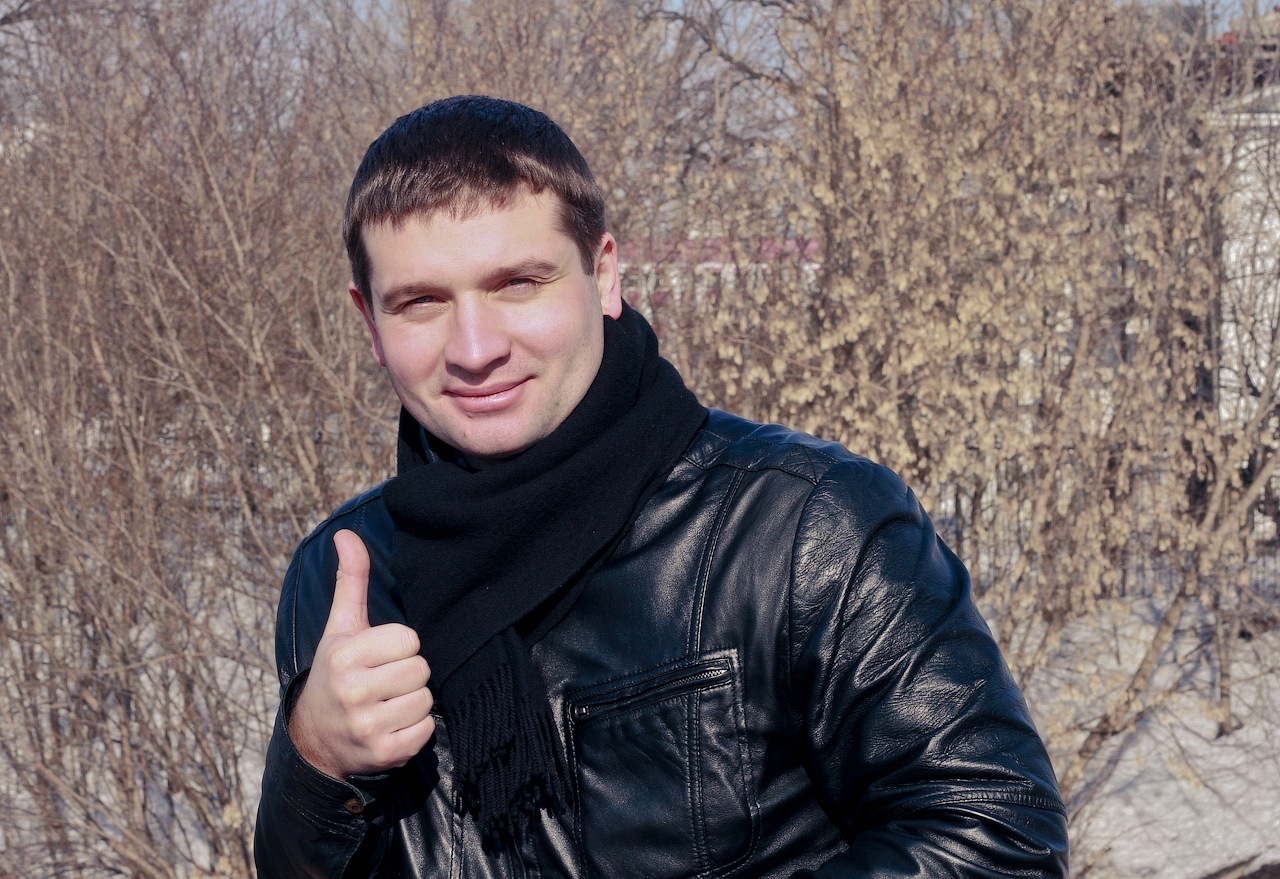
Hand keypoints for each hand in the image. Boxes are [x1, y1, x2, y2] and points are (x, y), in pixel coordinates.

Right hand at [290, 529, 434, 778]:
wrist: (316, 739)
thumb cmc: (335, 673)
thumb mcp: (341, 628)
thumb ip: (352, 580)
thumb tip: (346, 534)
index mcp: (344, 655)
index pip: (409, 639)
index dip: (400, 646)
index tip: (380, 656)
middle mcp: (353, 691)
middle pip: (421, 669)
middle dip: (408, 674)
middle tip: (385, 681)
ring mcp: (367, 725)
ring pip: (425, 699)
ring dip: (413, 702)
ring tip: (387, 703)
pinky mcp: (384, 753)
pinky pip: (426, 729)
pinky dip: (416, 729)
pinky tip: (392, 725)